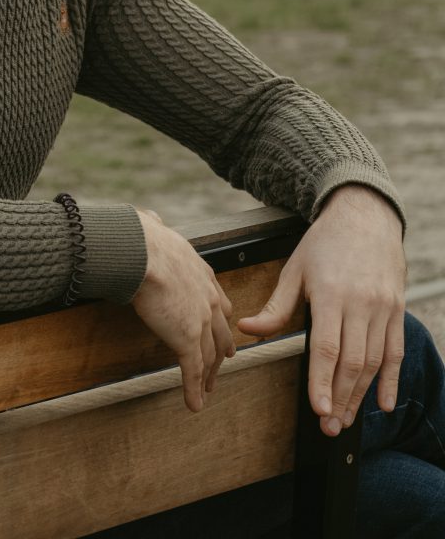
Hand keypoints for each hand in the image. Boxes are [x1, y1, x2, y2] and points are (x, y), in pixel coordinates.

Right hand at [132, 209, 235, 411]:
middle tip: (224, 361)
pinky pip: (192, 370)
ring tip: (206, 389)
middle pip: (220, 330)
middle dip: (223, 349)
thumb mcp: (156, 227)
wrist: (142, 252)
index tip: (223, 324)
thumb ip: (158, 227)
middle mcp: (207, 297)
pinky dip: (194, 390)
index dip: (221, 317)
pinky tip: (194, 405)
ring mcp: (200, 320)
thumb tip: (149, 218)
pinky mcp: (186, 339)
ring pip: (209, 355)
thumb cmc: (141, 238)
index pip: (218, 299)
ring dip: (208, 375)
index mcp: (201, 272)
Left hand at [238, 185, 405, 435]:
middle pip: (352, 361)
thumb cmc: (324, 243)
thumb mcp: (295, 269)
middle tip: (328, 427)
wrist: (364, 214)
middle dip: (340, 398)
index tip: (317, 409)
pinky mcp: (396, 310)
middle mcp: (360, 303)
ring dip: (361, 395)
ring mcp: (382, 308)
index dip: (322, 381)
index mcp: (330, 294)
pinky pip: (396, 352)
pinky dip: (392, 380)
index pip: (327, 347)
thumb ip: (275, 307)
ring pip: (374, 361)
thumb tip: (246, 330)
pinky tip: (384, 404)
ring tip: (345, 420)